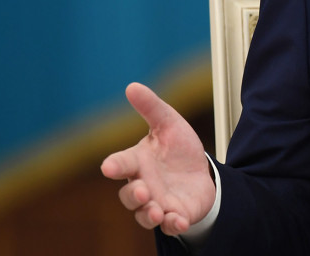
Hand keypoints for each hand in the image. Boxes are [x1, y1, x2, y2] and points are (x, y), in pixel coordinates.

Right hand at [100, 83, 216, 236]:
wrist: (200, 172)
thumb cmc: (177, 149)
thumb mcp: (169, 124)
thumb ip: (151, 108)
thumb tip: (132, 86)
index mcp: (138, 162)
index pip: (121, 163)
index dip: (115, 165)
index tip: (109, 167)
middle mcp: (143, 185)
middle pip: (129, 195)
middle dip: (133, 194)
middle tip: (143, 190)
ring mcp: (157, 203)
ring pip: (144, 215)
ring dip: (148, 214)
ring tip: (156, 211)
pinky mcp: (174, 215)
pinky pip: (169, 225)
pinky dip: (173, 225)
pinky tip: (179, 220)